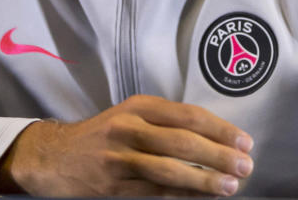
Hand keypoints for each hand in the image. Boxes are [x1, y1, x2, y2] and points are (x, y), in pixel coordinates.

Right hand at [0, 95, 253, 196]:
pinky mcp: (112, 188)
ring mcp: (119, 159)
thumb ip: (166, 122)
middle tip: (245, 165)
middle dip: (219, 155)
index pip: (188, 116)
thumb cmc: (101, 135)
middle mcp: (129, 129)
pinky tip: (201, 198)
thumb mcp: (131, 115)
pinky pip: (154, 193)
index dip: (220, 129)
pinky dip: (181, 196)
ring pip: (170, 170)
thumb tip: (213, 138)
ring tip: (229, 186)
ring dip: (204, 180)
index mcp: (139, 106)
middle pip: (183, 142)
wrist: (53, 157)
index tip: (244, 142)